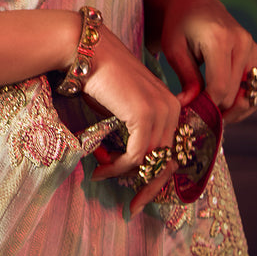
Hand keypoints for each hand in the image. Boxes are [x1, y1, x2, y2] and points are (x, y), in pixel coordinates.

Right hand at [83, 23, 180, 215]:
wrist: (84, 50)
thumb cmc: (98, 76)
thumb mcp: (122, 106)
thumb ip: (134, 131)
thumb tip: (131, 164)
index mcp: (170, 104)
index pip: (171, 149)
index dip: (157, 176)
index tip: (140, 195)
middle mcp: (172, 107)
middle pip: (166, 160)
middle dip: (148, 187)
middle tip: (131, 205)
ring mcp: (161, 110)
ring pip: (150, 161)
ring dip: (124, 174)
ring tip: (101, 174)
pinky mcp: (144, 115)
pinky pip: (136, 155)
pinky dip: (118, 166)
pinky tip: (101, 168)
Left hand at [143, 0, 256, 122]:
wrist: (194, 5)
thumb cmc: (179, 26)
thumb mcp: (173, 49)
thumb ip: (186, 78)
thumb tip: (189, 106)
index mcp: (220, 38)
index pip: (220, 87)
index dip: (207, 106)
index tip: (193, 114)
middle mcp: (242, 42)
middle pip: (235, 94)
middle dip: (218, 109)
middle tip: (200, 115)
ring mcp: (254, 48)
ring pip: (251, 95)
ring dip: (234, 110)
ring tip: (213, 113)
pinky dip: (244, 100)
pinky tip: (226, 102)